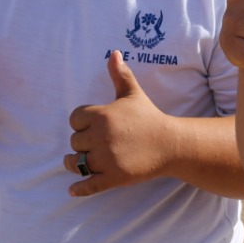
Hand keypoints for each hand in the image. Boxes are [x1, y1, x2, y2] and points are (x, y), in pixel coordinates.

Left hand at [65, 50, 170, 196]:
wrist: (171, 144)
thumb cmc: (149, 117)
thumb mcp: (133, 94)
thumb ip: (120, 74)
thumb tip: (114, 52)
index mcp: (102, 115)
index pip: (74, 119)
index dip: (81, 123)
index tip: (93, 126)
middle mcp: (101, 137)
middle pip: (74, 142)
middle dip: (82, 143)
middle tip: (96, 143)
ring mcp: (107, 159)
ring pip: (76, 163)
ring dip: (75, 163)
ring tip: (79, 163)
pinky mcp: (114, 177)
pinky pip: (89, 185)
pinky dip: (79, 189)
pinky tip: (72, 190)